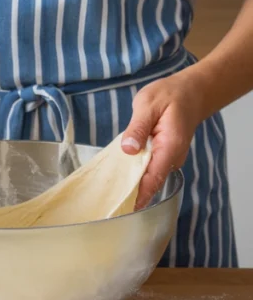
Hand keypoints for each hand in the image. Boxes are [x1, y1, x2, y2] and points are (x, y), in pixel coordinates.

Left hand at [121, 74, 206, 208]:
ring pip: (150, 177)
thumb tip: (128, 149)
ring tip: (110, 197)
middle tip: (109, 206)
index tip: (126, 208)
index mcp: (170, 146)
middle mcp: (172, 156)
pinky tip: (119, 178)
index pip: (154, 176)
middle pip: (152, 181)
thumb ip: (138, 127)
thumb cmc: (169, 96)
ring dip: (133, 185)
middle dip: (133, 194)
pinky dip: (136, 174)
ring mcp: (169, 157)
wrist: (190, 91)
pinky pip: (149, 168)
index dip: (141, 194)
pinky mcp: (164, 155)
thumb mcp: (148, 105)